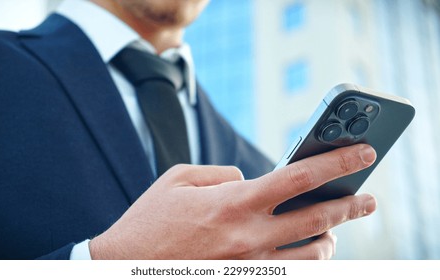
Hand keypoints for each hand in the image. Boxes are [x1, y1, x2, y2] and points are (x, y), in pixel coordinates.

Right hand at [89, 144, 376, 258]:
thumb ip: (224, 173)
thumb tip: (252, 179)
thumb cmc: (151, 219)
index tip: (363, 154)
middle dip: (351, 205)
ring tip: (332, 228)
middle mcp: (249, 235)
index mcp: (234, 201)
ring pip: (313, 255)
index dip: (338, 161)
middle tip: (368, 198)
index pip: (300, 177)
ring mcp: (250, 265)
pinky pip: (291, 275)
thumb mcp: (181, 179)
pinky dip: (307, 262)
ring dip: (330, 238)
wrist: (126, 265)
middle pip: (318, 218)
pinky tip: (308, 252)